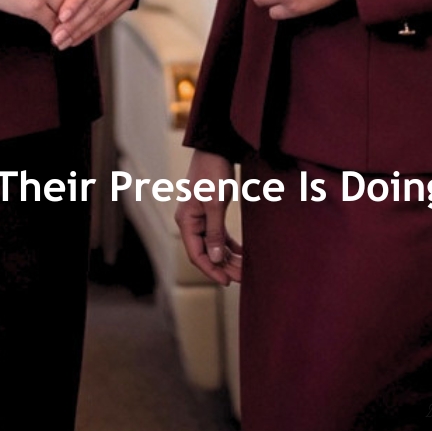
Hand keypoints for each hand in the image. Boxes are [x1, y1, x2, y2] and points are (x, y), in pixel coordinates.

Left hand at [51, 0, 136, 49]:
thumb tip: (52, 4)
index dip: (74, 2)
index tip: (59, 17)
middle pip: (95, 2)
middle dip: (74, 23)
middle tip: (57, 37)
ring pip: (101, 13)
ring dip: (81, 31)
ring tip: (63, 41)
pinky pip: (108, 18)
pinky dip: (91, 30)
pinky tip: (76, 38)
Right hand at [175, 151, 242, 285]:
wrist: (215, 149)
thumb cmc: (213, 173)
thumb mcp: (215, 204)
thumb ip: (214, 232)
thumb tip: (215, 258)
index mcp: (186, 221)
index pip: (196, 254)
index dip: (211, 270)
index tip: (227, 281)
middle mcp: (190, 222)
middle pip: (206, 252)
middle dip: (223, 266)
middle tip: (242, 278)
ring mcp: (200, 218)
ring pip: (214, 245)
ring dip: (228, 257)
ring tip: (244, 270)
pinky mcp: (211, 213)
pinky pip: (219, 235)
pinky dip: (230, 245)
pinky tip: (242, 254)